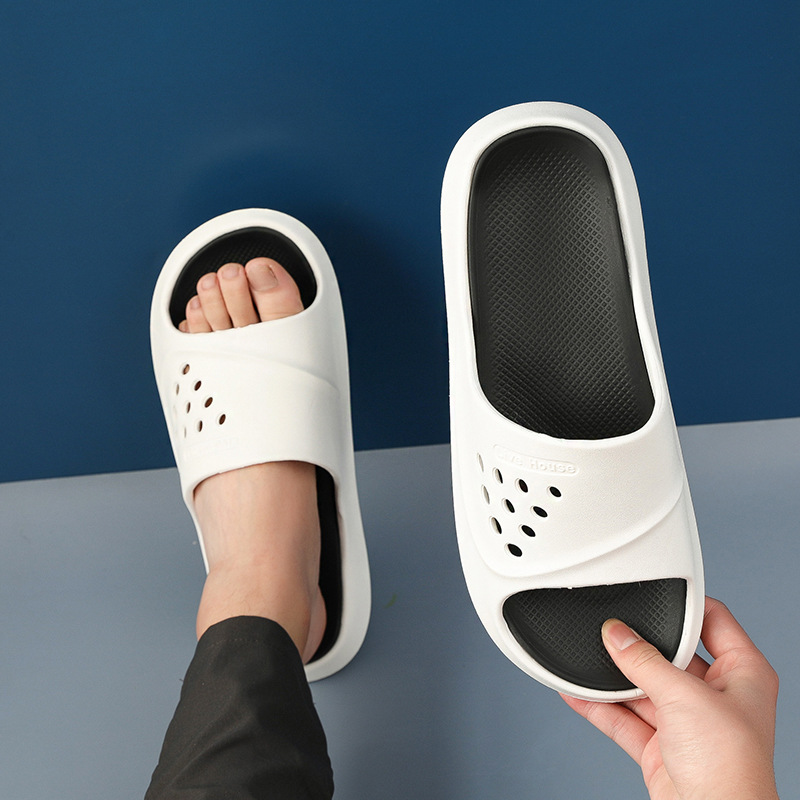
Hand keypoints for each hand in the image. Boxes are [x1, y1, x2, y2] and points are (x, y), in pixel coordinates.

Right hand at [562, 597, 778, 799]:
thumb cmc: (731, 769)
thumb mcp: (685, 697)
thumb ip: (644, 662)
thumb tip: (616, 635)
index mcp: (743, 674)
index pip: (714, 621)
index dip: (685, 606)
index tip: (654, 592)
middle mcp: (717, 696)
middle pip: (671, 655)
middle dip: (640, 646)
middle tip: (611, 629)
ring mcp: (688, 723)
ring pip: (644, 688)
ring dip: (615, 679)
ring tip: (585, 657)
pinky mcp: (663, 747)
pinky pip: (626, 718)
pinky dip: (602, 707)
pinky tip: (578, 693)